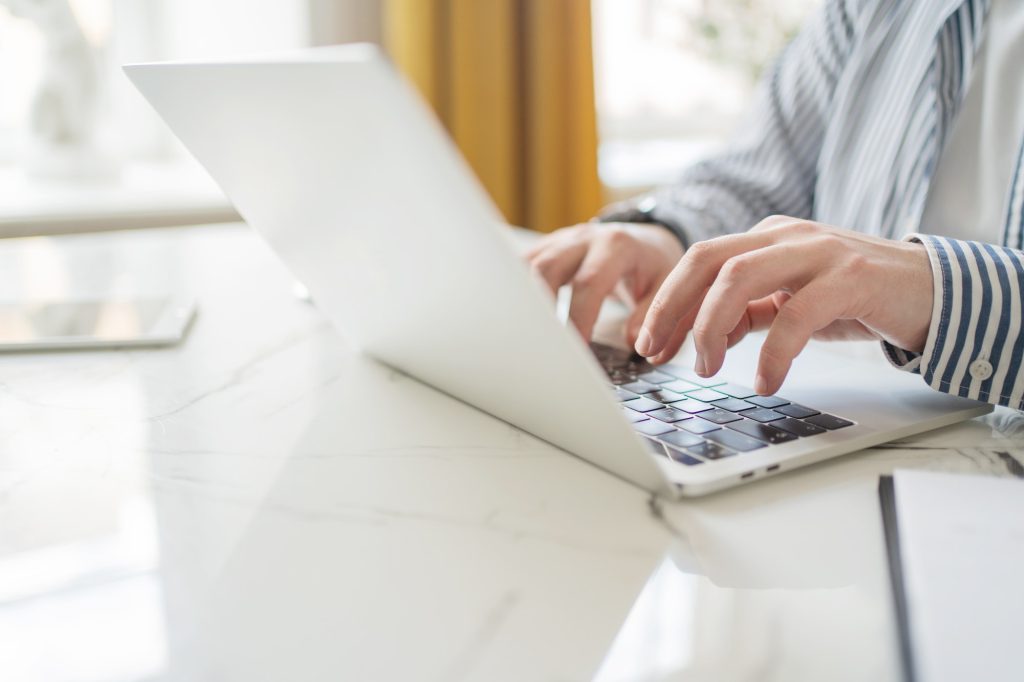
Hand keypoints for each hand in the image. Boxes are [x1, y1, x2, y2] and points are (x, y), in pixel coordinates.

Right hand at [526, 222, 684, 342]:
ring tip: (524, 333)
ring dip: (523, 300)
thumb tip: (635, 343)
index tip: (574, 349)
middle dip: (540, 308)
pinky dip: (516, 289)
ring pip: (528, 265)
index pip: (589, 283)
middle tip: (542, 344)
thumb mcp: (664, 284)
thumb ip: (651, 314)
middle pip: (547, 268)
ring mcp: (562, 240)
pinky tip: (514, 314)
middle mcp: (585, 238)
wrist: (645, 236)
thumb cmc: (652, 263)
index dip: (578, 318)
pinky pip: (522, 265)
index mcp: (616, 246)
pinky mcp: (548, 247)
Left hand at [634, 216, 933, 394]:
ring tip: (707, 368)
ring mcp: (818, 252)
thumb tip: (708, 335)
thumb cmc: (858, 296)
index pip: (699, 262)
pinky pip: (797, 314)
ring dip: (711, 326)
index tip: (646, 342)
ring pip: (740, 277)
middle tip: (657, 352)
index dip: (665, 302)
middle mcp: (786, 237)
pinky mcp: (851, 278)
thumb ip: (750, 311)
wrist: (933, 290)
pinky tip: (766, 381)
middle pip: (707, 260)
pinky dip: (773, 352)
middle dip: (671, 308)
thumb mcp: (792, 301)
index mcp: (766, 239)